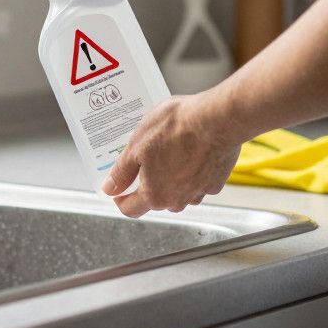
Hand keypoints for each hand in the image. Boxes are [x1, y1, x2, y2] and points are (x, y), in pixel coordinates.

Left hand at [101, 95, 240, 217]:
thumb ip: (122, 172)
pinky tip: (190, 150)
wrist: (216, 118)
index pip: (131, 209)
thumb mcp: (137, 146)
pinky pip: (199, 180)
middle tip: (145, 158)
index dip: (120, 199)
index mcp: (156, 195)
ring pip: (179, 191)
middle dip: (148, 182)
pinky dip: (193, 169)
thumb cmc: (176, 128)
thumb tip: (110, 188)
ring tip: (170, 150)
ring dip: (172, 176)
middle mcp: (179, 200)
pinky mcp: (217, 180)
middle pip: (156, 199)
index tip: (118, 189)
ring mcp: (200, 191)